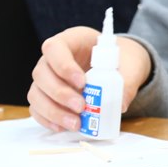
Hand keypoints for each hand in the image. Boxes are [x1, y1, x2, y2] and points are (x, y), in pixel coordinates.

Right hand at [27, 27, 151, 131]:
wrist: (120, 67)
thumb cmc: (122, 60)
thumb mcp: (131, 64)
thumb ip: (128, 81)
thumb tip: (119, 105)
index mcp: (72, 39)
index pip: (55, 48)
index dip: (63, 66)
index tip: (82, 83)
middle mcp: (53, 58)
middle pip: (42, 73)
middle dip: (60, 93)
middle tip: (81, 107)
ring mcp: (46, 77)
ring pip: (36, 93)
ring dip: (53, 111)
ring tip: (75, 123)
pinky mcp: (46, 96)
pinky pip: (37, 108)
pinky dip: (48, 119)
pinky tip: (64, 127)